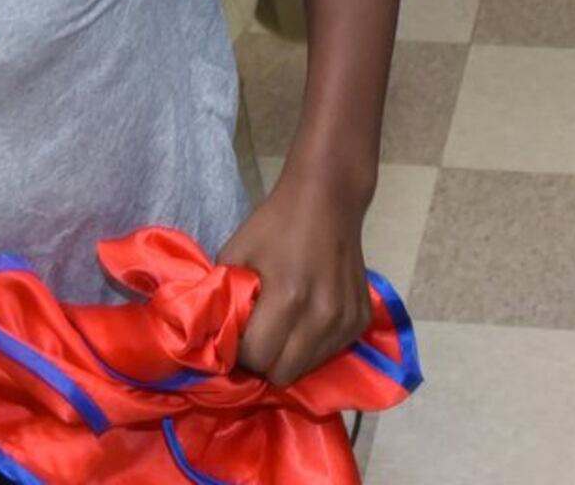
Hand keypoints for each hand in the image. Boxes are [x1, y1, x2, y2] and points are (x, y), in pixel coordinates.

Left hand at [217, 170, 371, 384]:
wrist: (328, 199)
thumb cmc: (276, 224)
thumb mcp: (236, 252)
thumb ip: (223, 297)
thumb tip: (212, 335)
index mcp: (288, 297)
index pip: (257, 357)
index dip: (241, 351)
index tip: (238, 334)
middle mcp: (323, 315)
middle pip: (284, 374)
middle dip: (265, 360)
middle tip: (259, 336)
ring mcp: (346, 320)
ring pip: (308, 367)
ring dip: (291, 355)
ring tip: (284, 324)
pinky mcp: (361, 320)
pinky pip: (330, 352)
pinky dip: (314, 344)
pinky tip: (309, 316)